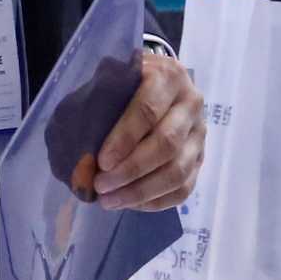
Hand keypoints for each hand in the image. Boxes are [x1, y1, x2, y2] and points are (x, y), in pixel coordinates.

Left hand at [79, 48, 205, 212]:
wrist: (152, 86)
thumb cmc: (121, 86)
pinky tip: (129, 203)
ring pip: (177, 172)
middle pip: (167, 144)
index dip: (124, 138)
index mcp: (168, 76)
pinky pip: (183, 189)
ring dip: (141, 192)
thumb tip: (80, 154)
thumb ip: (96, 105)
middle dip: (131, 170)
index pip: (148, 110)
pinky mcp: (200, 159)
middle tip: (101, 186)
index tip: (101, 161)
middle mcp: (191, 103)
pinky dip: (155, 202)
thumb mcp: (107, 82)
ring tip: (110, 200)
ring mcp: (199, 133)